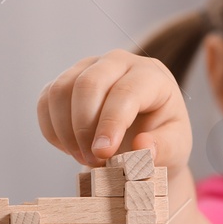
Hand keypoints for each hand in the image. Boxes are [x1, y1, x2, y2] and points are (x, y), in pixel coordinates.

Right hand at [37, 49, 192, 173]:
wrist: (143, 137)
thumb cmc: (162, 139)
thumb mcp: (176, 148)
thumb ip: (164, 148)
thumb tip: (142, 146)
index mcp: (150, 75)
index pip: (125, 92)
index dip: (111, 123)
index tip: (103, 154)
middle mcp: (118, 62)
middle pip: (87, 84)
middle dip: (83, 128)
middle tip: (93, 161)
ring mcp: (87, 68)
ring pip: (60, 91)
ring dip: (66, 132)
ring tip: (84, 158)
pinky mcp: (65, 81)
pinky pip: (46, 101)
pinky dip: (53, 131)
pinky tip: (70, 148)